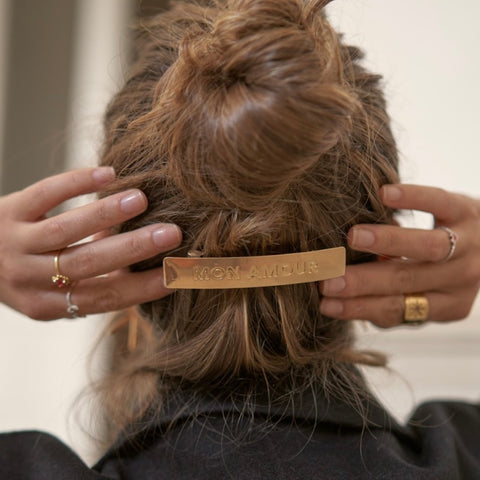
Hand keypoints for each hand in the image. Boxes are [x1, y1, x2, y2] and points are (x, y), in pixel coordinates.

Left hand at [0, 168, 181, 319]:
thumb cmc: (27, 274)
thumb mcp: (54, 289)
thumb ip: (94, 278)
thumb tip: (148, 258)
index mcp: (49, 304)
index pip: (104, 298)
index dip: (143, 287)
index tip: (177, 271)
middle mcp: (29, 278)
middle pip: (88, 265)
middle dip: (134, 249)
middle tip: (172, 233)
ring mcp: (15, 244)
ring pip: (65, 231)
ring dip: (106, 214)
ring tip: (141, 199)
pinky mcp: (7, 211)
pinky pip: (44, 195)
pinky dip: (76, 183)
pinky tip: (107, 174)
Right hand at [320, 184, 479, 326]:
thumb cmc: (443, 268)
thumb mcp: (424, 289)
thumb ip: (390, 294)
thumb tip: (339, 297)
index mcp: (447, 305)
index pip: (396, 310)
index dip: (358, 308)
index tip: (324, 303)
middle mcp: (461, 279)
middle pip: (407, 281)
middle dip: (364, 282)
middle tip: (329, 278)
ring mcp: (469, 244)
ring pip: (429, 247)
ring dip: (387, 241)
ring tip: (352, 237)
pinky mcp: (467, 209)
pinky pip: (439, 202)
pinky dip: (412, 198)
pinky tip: (384, 194)